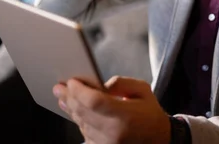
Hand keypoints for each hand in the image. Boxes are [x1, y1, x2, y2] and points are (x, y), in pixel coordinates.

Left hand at [52, 76, 170, 143]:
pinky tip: (74, 111)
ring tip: (63, 97)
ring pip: (81, 124)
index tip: (71, 81)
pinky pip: (85, 134)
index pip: (95, 102)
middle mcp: (115, 133)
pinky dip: (79, 121)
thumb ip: (120, 83)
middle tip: (59, 87)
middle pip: (83, 112)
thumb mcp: (142, 90)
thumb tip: (99, 85)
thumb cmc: (149, 112)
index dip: (79, 91)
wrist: (159, 139)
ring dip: (71, 109)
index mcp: (126, 115)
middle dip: (69, 97)